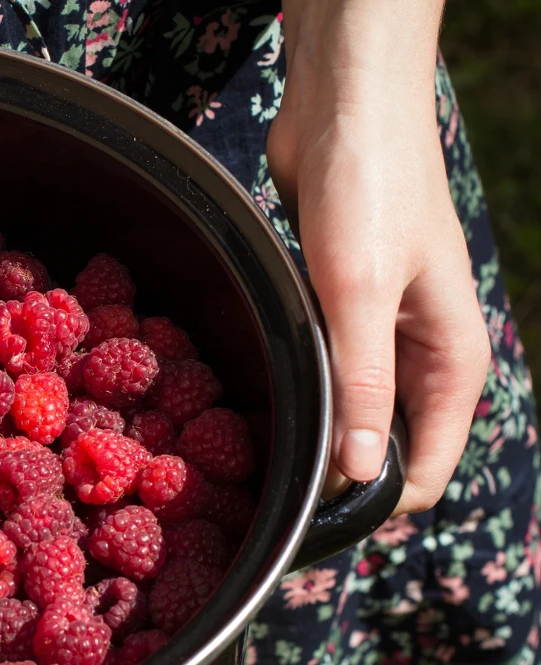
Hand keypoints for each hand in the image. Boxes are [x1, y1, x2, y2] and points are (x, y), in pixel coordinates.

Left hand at [268, 0, 489, 514]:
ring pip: (347, 417)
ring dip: (310, 438)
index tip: (302, 522)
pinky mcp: (338, 315)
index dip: (368, 508)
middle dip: (332, 480)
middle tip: (260, 499)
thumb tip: (359, 476)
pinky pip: (320, 376)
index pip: (421, 475)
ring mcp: (378, 339)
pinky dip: (295, 393)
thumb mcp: (362, 293)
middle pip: (381, 455)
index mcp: (449, 367)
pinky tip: (251, 404)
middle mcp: (419, 361)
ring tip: (247, 460)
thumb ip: (363, 385)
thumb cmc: (369, 191)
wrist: (345, 109)